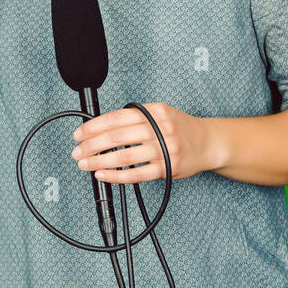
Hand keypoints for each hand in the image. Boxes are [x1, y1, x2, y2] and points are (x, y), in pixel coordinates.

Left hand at [70, 103, 219, 182]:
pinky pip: (136, 175)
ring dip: (99, 162)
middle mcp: (160, 128)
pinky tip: (102, 175)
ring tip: (84, 164)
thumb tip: (100, 128)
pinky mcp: (168, 168)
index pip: (117, 118)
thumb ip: (135, 118)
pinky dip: (116, 176)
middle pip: (117, 138)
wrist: (210, 142)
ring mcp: (165, 149)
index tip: (79, 134)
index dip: (93, 126)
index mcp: (155, 111)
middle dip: (91, 145)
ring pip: (124, 157)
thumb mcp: (160, 113)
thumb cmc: (180, 128)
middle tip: (77, 151)